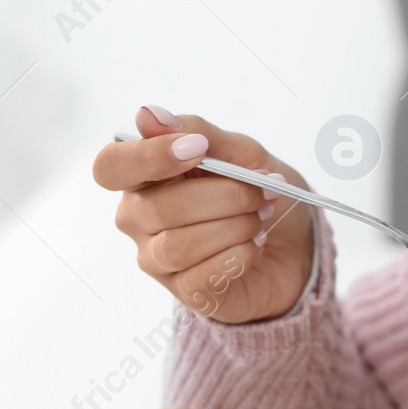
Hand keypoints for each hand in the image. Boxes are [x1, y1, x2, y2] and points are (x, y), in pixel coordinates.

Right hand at [94, 106, 315, 322]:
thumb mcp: (240, 152)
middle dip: (224, 196)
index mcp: (144, 177)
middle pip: (158, 208)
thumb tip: (148, 115)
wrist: (296, 247)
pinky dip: (238, 256)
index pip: (111, 166)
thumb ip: (197, 132)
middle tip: (265, 191)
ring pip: (179, 245)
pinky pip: (201, 276)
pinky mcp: (186, 293)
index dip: (148, 158)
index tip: (197, 151)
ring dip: (234, 226)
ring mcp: (157, 259)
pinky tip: (257, 245)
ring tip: (263, 217)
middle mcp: (139, 219)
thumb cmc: (259, 194)